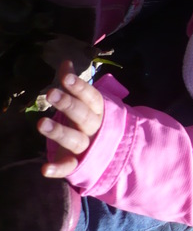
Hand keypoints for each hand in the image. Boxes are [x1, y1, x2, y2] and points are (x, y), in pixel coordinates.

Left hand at [37, 60, 104, 177]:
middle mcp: (95, 128)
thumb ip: (74, 83)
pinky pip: (69, 167)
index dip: (79, 87)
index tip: (65, 78)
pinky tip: (45, 169)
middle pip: (83, 116)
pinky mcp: (77, 163)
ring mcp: (87, 146)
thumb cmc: (92, 119)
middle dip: (68, 104)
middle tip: (51, 93)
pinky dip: (58, 169)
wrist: (113, 151)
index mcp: (99, 110)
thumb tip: (65, 61)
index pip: (91, 96)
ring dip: (58, 132)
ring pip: (74, 139)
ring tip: (40, 123)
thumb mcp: (87, 101)